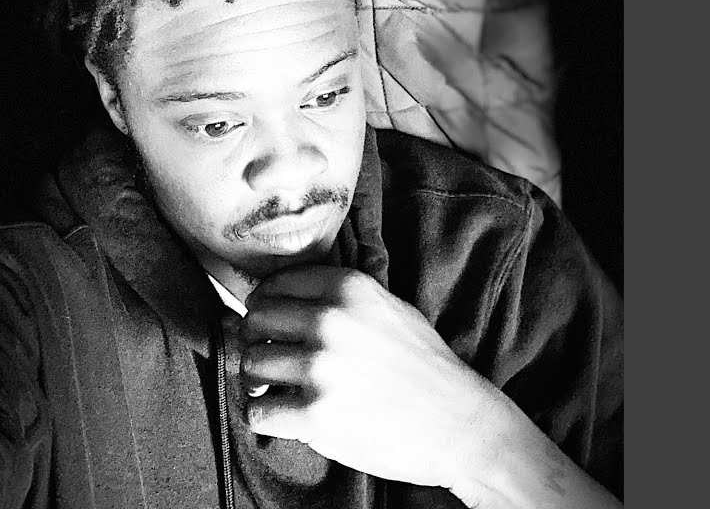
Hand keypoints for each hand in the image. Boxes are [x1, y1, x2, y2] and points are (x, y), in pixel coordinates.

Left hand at [239, 265, 492, 493]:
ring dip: (258, 381)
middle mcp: (330, 322)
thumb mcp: (389, 308)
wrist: (459, 425)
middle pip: (255, 321)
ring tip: (280, 390)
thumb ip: (338, 298)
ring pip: (250, 364)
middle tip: (271, 359)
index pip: (275, 286)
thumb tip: (274, 300)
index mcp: (348, 289)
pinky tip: (286, 416)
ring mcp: (321, 369)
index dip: (265, 307)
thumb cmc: (425, 367)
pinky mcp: (315, 415)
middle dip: (257, 341)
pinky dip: (266, 417)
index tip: (271, 325)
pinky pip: (258, 411)